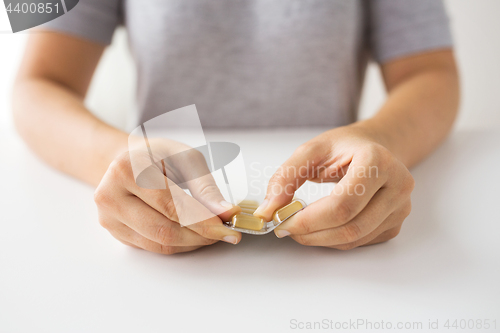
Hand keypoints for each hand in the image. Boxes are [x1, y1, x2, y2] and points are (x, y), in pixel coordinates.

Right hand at [94, 139, 240, 253]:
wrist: (128, 160)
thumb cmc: (158, 156)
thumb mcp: (186, 159)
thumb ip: (206, 188)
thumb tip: (226, 213)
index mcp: (127, 169)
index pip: (171, 205)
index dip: (203, 221)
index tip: (228, 229)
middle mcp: (110, 195)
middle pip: (163, 229)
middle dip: (200, 236)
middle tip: (225, 234)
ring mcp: (109, 217)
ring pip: (158, 243)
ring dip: (191, 243)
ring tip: (212, 234)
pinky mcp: (116, 232)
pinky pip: (153, 247)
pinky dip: (179, 245)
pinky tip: (194, 235)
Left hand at [253, 125, 414, 249]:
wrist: (378, 146)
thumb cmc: (346, 146)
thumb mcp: (312, 150)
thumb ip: (286, 177)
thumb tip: (268, 210)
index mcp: (378, 162)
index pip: (342, 204)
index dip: (309, 219)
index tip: (282, 222)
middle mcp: (397, 186)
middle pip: (351, 226)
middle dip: (311, 233)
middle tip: (285, 228)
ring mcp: (400, 208)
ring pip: (355, 239)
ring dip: (320, 239)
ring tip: (299, 226)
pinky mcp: (396, 224)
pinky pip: (361, 241)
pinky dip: (334, 239)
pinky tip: (321, 226)